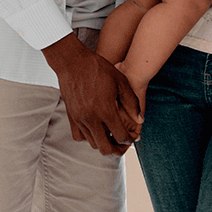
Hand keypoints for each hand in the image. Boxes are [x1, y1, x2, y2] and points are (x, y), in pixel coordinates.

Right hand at [42, 33, 141, 154]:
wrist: (73, 62)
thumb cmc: (98, 68)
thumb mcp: (120, 81)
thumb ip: (132, 102)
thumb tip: (140, 119)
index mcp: (105, 110)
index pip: (120, 136)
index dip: (129, 140)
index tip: (131, 138)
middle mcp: (91, 118)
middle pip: (105, 148)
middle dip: (117, 150)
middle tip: (122, 145)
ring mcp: (79, 119)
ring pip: (92, 143)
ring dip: (103, 143)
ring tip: (110, 136)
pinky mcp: (71, 117)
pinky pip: (79, 136)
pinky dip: (88, 137)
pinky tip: (95, 129)